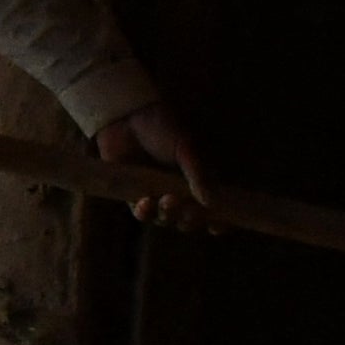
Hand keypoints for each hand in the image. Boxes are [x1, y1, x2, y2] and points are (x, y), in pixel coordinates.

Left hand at [96, 102, 220, 232]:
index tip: (217, 226)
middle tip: (188, 211)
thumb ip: (198, 174)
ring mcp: (156, 195)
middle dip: (190, 220)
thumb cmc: (162, 128)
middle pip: (189, 219)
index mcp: (197, 180)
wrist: (127, 118)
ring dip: (169, 216)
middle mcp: (179, 192)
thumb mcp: (185, 148)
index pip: (212, 207)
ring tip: (167, 201)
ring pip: (166, 220)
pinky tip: (145, 204)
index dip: (217, 220)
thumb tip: (209, 202)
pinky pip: (142, 214)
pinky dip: (145, 213)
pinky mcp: (134, 195)